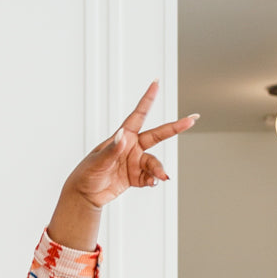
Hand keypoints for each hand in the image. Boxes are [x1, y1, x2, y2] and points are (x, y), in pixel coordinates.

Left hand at [47, 82, 198, 250]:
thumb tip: (122, 136)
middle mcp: (132, 147)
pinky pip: (149, 177)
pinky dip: (152, 180)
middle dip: (175, 127)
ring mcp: (134, 162)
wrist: (84, 195)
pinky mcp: (135, 177)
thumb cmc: (87, 173)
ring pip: (153, 162)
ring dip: (159, 169)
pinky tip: (153, 183)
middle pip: (157, 135)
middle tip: (192, 119)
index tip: (156, 82)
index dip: (147, 99)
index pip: (138, 115)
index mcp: (123, 137)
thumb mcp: (98, 161)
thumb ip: (112, 150)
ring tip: (162, 177)